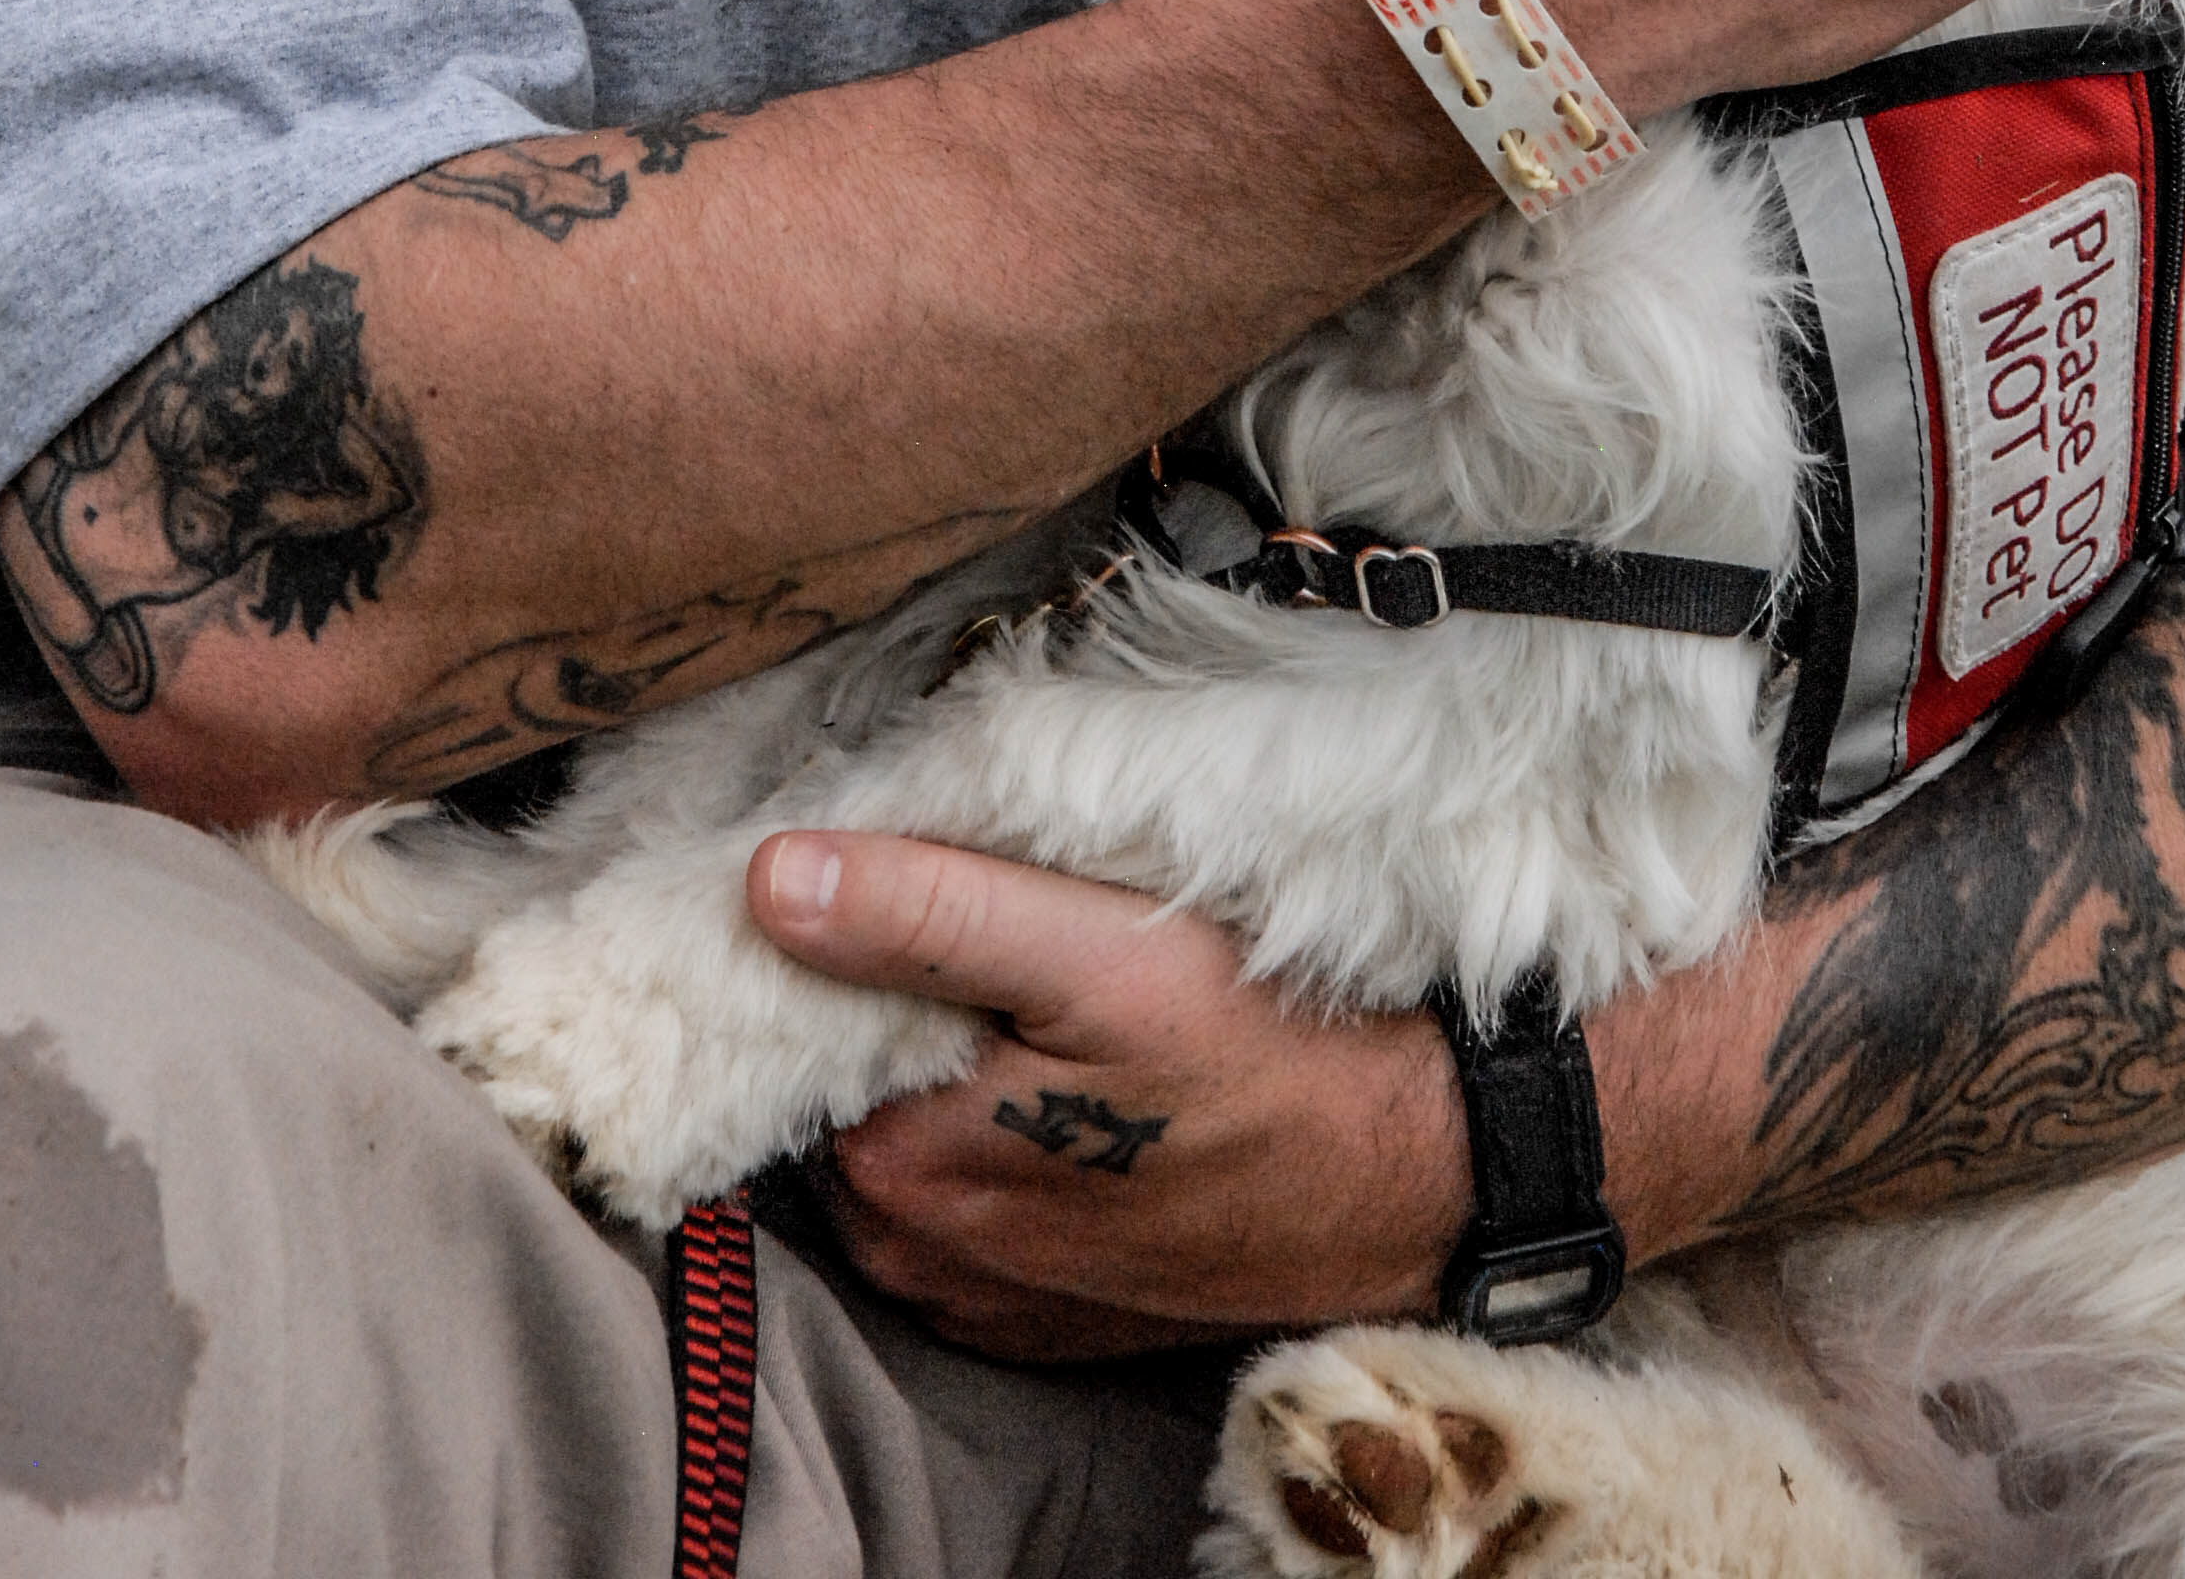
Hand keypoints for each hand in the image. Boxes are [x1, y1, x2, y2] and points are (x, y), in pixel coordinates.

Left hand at [750, 829, 1463, 1358]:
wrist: (1414, 1170)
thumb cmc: (1267, 1051)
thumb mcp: (1098, 956)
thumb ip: (926, 913)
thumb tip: (770, 878)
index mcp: (903, 1164)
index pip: (801, 1021)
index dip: (847, 932)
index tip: (931, 876)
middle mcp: (918, 1252)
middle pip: (850, 1083)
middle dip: (901, 1001)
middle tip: (1021, 933)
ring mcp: (982, 1292)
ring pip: (909, 1139)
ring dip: (954, 1069)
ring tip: (1061, 1007)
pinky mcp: (1044, 1309)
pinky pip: (971, 1202)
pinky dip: (1000, 1138)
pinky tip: (1084, 1089)